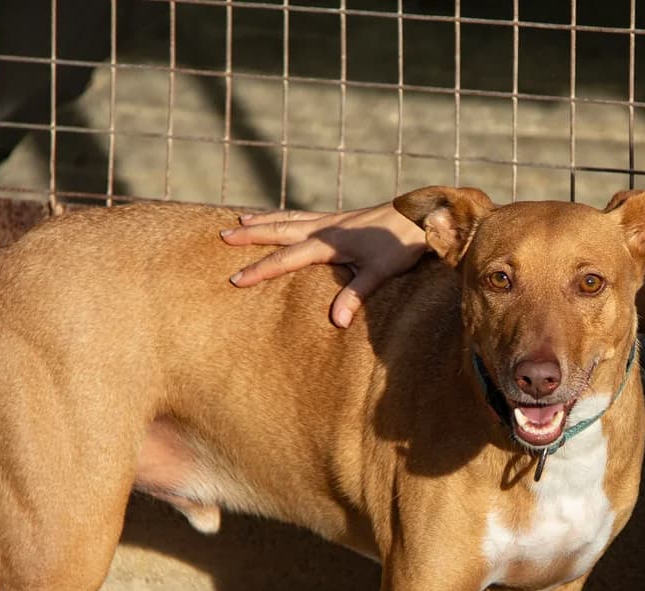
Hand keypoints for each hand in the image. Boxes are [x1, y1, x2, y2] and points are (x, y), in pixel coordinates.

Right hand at [221, 203, 426, 327]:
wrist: (421, 215)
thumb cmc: (401, 244)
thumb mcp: (380, 272)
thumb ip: (356, 295)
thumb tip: (335, 321)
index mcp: (328, 242)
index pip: (286, 259)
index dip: (260, 270)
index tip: (235, 279)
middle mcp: (325, 228)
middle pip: (279, 230)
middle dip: (251, 235)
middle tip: (223, 237)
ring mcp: (333, 220)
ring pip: (289, 219)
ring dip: (264, 220)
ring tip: (241, 220)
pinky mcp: (342, 218)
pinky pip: (304, 216)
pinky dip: (286, 216)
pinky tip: (283, 219)